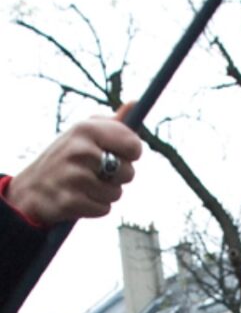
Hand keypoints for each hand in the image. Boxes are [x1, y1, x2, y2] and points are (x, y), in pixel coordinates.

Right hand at [6, 106, 141, 225]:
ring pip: (116, 193)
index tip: (118, 154)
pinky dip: (95, 207)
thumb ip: (112, 125)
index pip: (133, 145)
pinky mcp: (71, 201)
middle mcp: (79, 150)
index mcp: (85, 129)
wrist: (33, 188)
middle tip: (96, 172)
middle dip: (117, 177)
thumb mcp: (84, 135)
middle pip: (129, 173)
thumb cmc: (68, 159)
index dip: (130, 154)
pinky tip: (79, 198)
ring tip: (84, 185)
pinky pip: (104, 209)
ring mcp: (74, 176)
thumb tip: (134, 104)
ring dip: (105, 193)